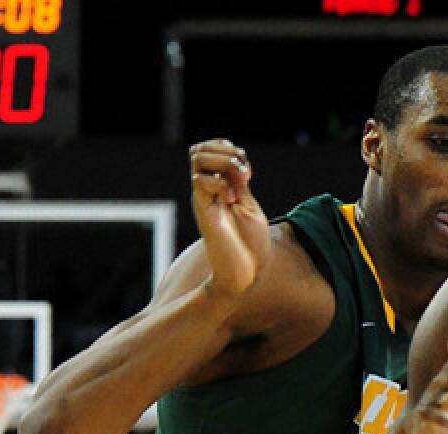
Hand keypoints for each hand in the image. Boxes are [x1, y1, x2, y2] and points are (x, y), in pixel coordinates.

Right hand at [189, 139, 271, 297]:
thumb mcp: (249, 206)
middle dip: (224, 149)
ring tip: (238, 181)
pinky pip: (199, 182)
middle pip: (199, 149)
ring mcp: (204, 200)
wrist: (245, 272)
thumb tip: (235, 162)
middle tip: (243, 171)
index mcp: (219, 188)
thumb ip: (240, 184)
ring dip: (223, 162)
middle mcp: (207, 191)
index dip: (227, 148)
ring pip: (197, 158)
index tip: (247, 169)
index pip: (210, 150)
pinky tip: (231, 199)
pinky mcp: (204, 212)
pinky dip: (219, 182)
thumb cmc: (250, 245)